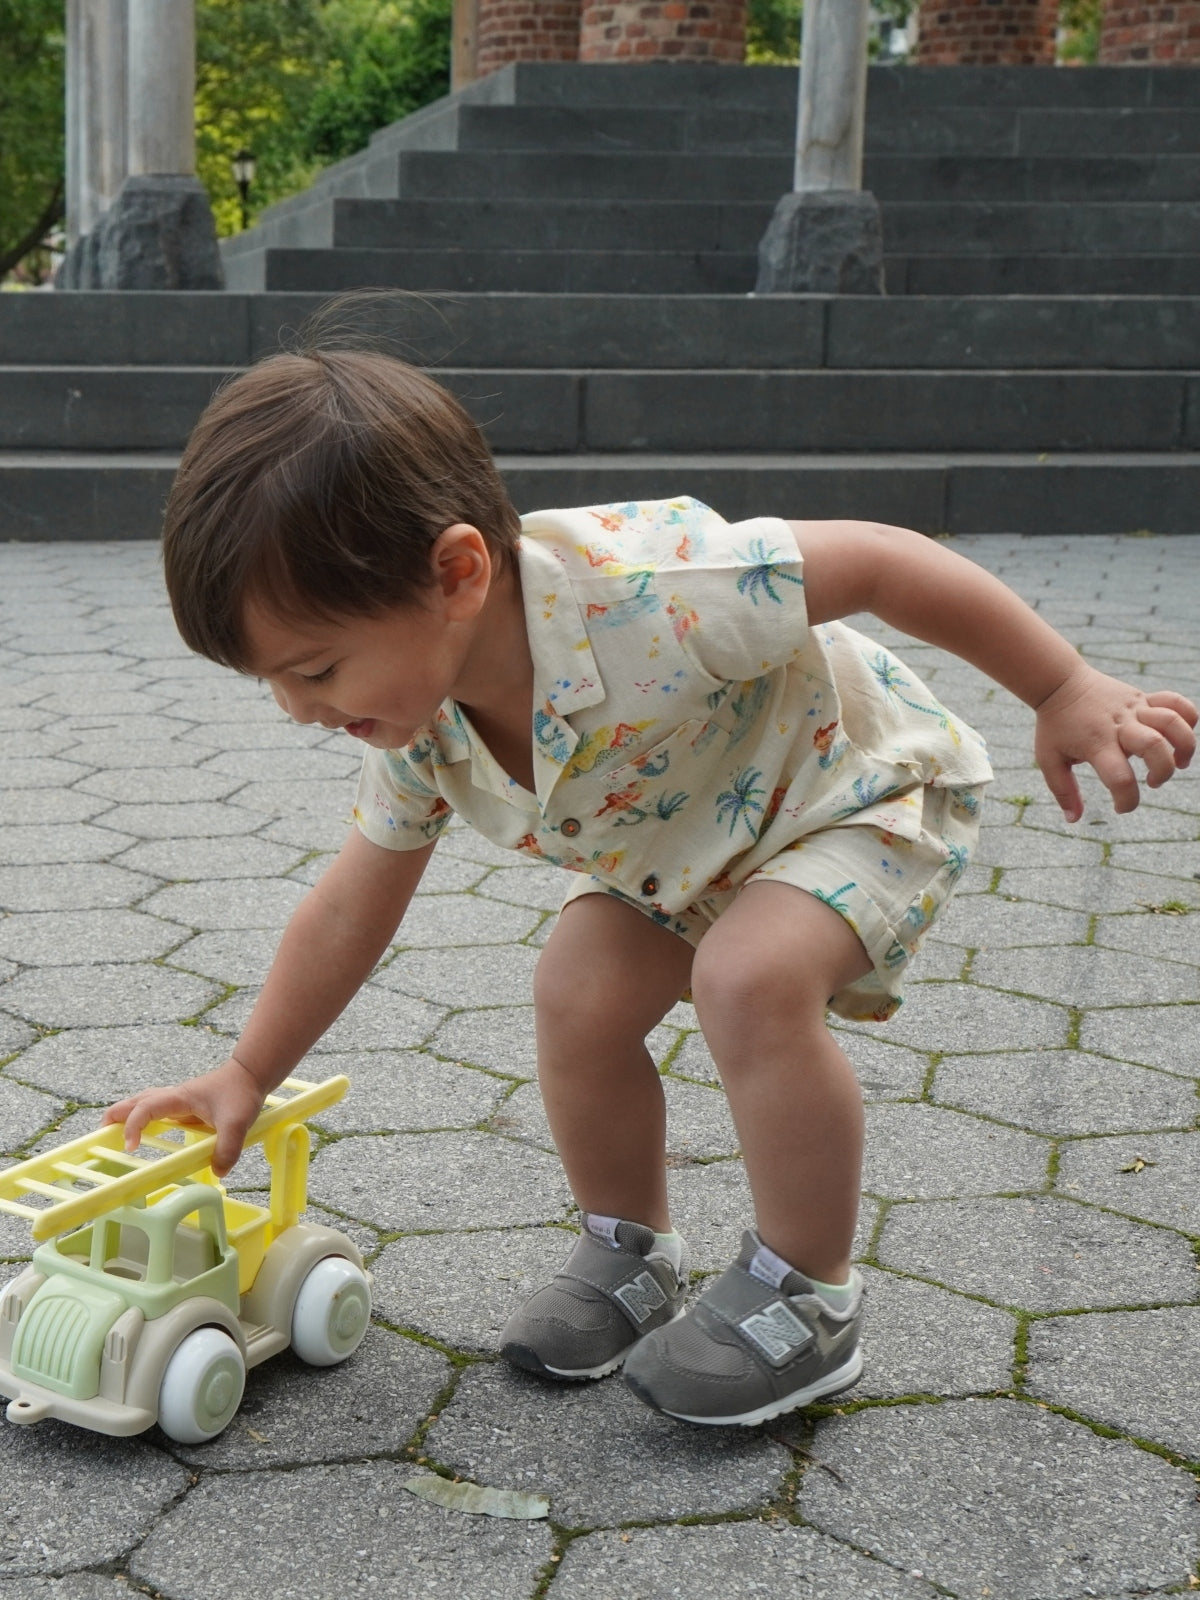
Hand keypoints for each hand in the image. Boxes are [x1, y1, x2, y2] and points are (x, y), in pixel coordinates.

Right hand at [101, 1057, 268, 1178]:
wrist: (249, 1074)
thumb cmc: (240, 1092)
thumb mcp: (238, 1122)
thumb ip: (228, 1147)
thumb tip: (217, 1171)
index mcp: (180, 1098)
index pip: (146, 1107)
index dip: (134, 1125)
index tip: (130, 1146)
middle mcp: (173, 1097)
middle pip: (135, 1101)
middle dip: (115, 1116)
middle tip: (98, 1135)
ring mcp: (176, 1101)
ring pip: (142, 1103)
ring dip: (125, 1115)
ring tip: (110, 1133)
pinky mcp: (182, 1106)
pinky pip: (154, 1110)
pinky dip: (140, 1118)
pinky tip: (141, 1132)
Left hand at [1033, 664, 1197, 820]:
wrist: (1059, 682)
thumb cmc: (1054, 725)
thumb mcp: (1049, 760)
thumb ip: (1063, 791)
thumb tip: (1073, 820)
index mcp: (1096, 744)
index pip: (1121, 778)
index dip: (1127, 801)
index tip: (1120, 807)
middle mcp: (1119, 725)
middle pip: (1154, 747)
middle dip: (1162, 772)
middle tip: (1151, 782)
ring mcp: (1134, 709)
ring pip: (1172, 721)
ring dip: (1184, 746)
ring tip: (1179, 763)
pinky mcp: (1143, 697)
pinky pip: (1175, 701)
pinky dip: (1188, 717)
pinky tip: (1180, 735)